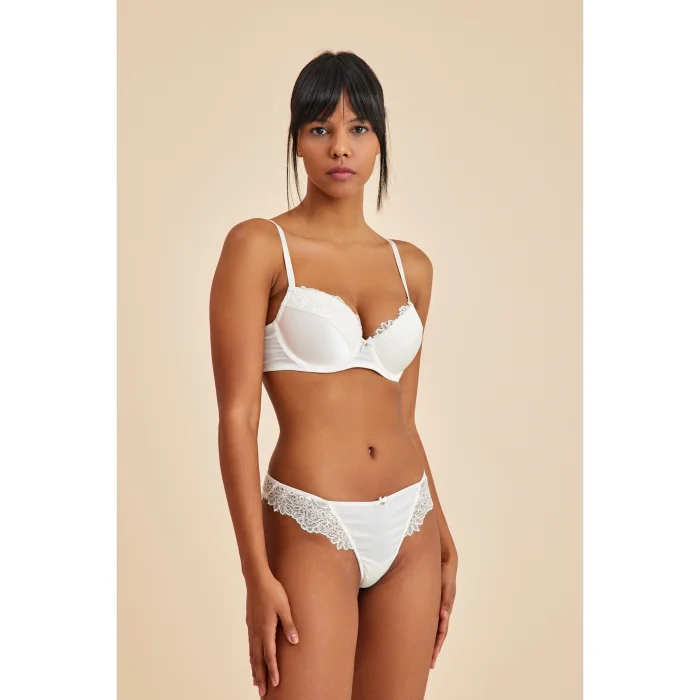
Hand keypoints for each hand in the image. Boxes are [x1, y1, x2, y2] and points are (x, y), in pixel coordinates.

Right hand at [246, 571, 299, 695]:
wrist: (257, 579)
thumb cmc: (273, 591)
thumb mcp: (285, 606)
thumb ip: (289, 625)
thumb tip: (295, 642)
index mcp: (266, 629)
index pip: (270, 655)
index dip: (273, 670)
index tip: (276, 684)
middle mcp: (257, 632)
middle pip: (258, 659)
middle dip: (261, 676)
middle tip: (262, 692)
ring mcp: (252, 628)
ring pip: (252, 654)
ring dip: (255, 669)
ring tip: (256, 682)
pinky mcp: (250, 624)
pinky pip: (250, 645)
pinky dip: (251, 657)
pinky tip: (252, 660)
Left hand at [431, 552, 456, 668]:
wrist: (442, 557)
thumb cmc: (444, 570)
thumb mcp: (446, 584)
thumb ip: (446, 599)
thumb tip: (443, 617)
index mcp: (444, 608)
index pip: (441, 632)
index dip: (436, 646)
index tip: (431, 660)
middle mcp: (440, 610)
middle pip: (436, 634)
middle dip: (432, 649)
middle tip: (427, 665)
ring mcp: (435, 606)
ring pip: (432, 627)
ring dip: (428, 640)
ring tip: (421, 655)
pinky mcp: (430, 600)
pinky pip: (426, 617)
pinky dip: (424, 627)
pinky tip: (417, 633)